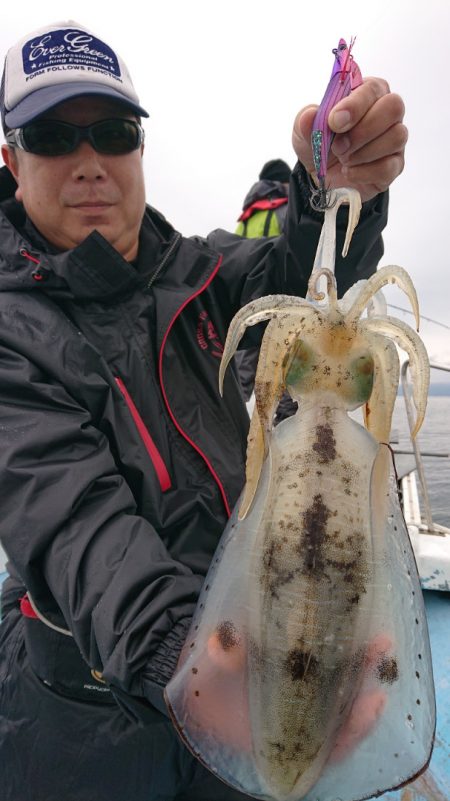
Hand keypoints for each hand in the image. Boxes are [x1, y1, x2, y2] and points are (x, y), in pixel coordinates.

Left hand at [292, 77, 407, 201]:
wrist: (321, 177)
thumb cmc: (319, 144)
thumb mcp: (304, 131)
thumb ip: (306, 121)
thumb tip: (309, 115)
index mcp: (367, 94)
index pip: (373, 88)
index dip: (355, 105)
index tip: (334, 122)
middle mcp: (387, 113)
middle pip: (394, 107)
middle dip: (363, 129)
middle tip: (338, 146)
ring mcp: (394, 140)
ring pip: (396, 137)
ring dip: (363, 152)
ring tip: (343, 159)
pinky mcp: (394, 165)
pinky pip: (389, 166)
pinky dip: (364, 172)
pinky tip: (349, 172)